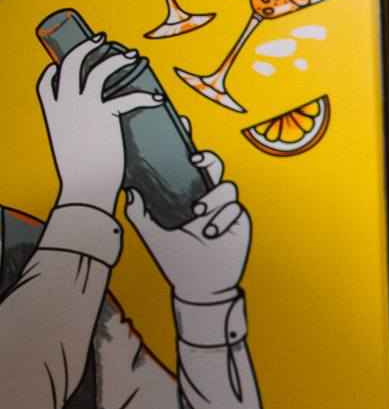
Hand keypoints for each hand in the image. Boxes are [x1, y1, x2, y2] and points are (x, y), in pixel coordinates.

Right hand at [36, 35, 161, 213]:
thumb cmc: (82, 173)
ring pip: (97, 71)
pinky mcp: (103, 114)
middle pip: (71, 64)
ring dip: (116, 60)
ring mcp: (82, 107)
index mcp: (52, 113)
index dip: (51, 71)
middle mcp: (64, 104)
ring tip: (133, 55)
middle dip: (86, 46)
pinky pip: (126, 97)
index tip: (56, 63)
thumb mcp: (72, 147)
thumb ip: (79, 134)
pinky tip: (156, 98)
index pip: (44, 83)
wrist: (84, 187)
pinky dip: (144, 96)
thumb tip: (96, 136)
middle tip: (103, 39)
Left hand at [127, 148, 251, 303]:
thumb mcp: (149, 232)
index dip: (185, 141)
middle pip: (213, 166)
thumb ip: (138, 209)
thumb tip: (128, 187)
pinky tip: (210, 232)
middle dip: (207, 159)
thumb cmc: (174, 258)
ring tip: (198, 213)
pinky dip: (222, 219)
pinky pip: (236, 209)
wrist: (198, 285)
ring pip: (227, 186)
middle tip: (195, 160)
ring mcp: (224, 209)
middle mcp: (206, 197)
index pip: (186, 163)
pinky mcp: (239, 221)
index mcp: (185, 194)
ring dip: (213, 196)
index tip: (179, 123)